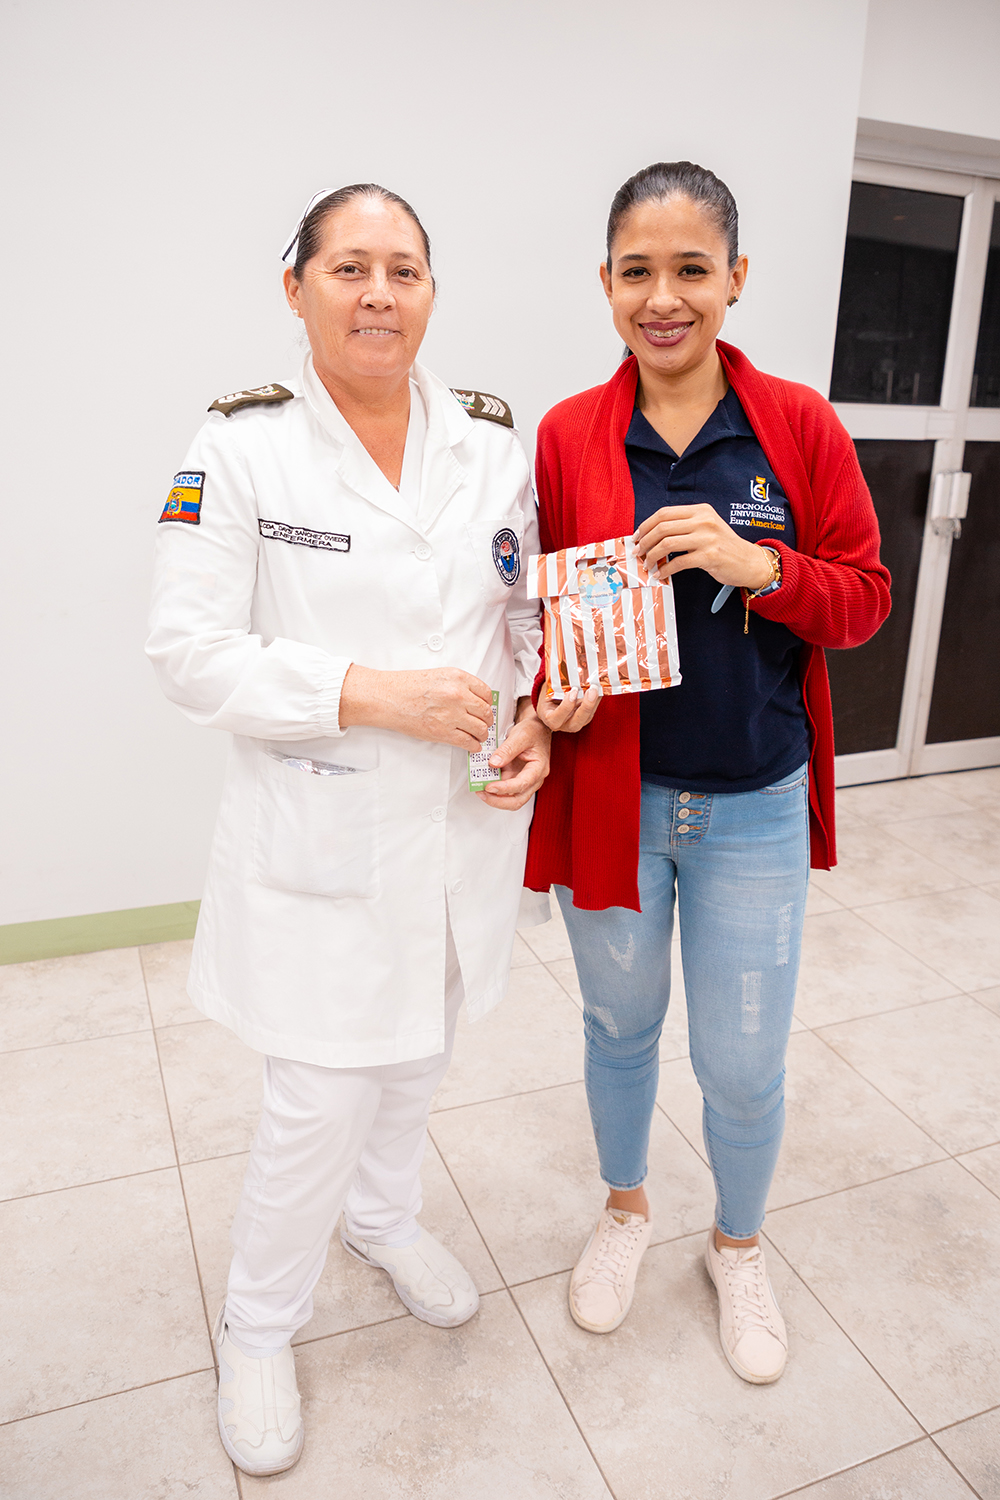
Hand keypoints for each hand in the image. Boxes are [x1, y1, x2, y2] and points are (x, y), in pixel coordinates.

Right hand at [340, 665, 493, 749]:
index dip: (488, 703)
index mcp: (458, 678)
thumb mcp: (439, 675)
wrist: (390, 698)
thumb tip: (475, 698)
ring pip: (480, 729)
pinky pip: (467, 742)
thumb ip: (459, 684)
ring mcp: (451, 715)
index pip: (486, 693)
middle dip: (488, 720)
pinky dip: (473, 746)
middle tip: (485, 724)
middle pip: (485, 712)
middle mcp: (458, 695)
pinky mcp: (443, 732)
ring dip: (482, 734)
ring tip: (479, 736)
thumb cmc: (408, 686)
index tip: (486, 708)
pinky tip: (472, 745)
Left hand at [476, 704, 550, 810]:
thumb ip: (507, 750)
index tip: (489, 787)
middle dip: (498, 800)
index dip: (505, 788)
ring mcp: (524, 780)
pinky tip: (483, 783)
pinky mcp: (516, 779)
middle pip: (517, 800)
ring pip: (510, 799)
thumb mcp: (521, 735)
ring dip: (494, 798)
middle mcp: (533, 779)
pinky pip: (504, 790)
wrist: (536, 728)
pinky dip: (493, 790)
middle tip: (482, 793)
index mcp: (538, 769)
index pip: (522, 784)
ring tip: (479, 790)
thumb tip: (493, 763)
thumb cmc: (534, 730)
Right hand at [535, 685, 601, 733]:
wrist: (551, 702)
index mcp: (550, 718)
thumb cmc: (547, 695)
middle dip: (586, 707)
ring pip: (587, 718)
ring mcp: (575, 723)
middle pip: (576, 723)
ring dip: (594, 702)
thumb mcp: (548, 690)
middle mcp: (563, 724)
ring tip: (597, 687)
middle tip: (592, 690)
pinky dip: (596, 700)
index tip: (573, 691)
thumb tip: (573, 671)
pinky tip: (599, 689)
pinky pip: (592, 712)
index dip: (565, 707)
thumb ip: (557, 685)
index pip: (555, 719)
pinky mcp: (584, 719)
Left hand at [634, 505, 774, 589]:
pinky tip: (661, 574)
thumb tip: (652, 536)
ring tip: (647, 564)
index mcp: (700, 511)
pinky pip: (678, 562)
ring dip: (652, 556)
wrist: (749, 561)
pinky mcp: (710, 556)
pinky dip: (665, 569)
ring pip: (667, 544)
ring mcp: (707, 538)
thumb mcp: (706, 528)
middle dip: (645, 542)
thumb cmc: (724, 547)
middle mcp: (704, 521)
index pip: (664, 513)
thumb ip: (684, 528)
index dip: (646, 525)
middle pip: (662, 527)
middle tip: (638, 552)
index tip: (637, 537)